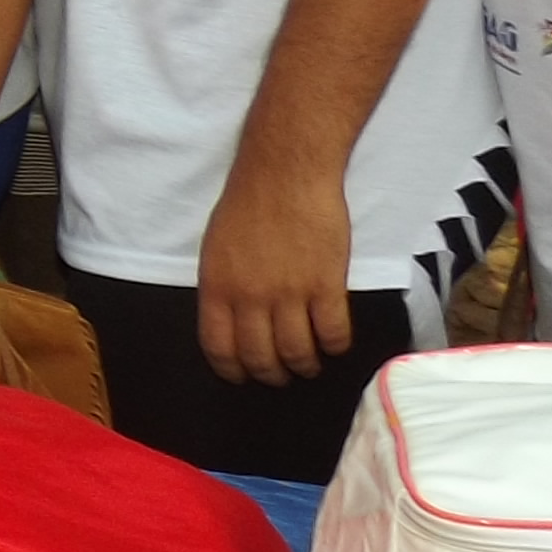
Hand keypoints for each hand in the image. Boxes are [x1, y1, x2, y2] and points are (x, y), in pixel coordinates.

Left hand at [196, 168, 357, 386]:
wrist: (285, 175)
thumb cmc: (247, 205)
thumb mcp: (216, 250)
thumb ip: (223, 287)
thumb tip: (232, 321)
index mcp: (217, 288)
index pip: (219, 347)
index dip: (232, 370)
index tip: (242, 376)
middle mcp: (250, 297)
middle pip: (261, 357)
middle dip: (271, 374)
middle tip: (281, 375)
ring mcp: (290, 293)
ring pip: (298, 352)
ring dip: (304, 366)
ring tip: (309, 364)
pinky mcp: (327, 285)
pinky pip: (333, 333)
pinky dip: (335, 347)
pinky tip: (334, 345)